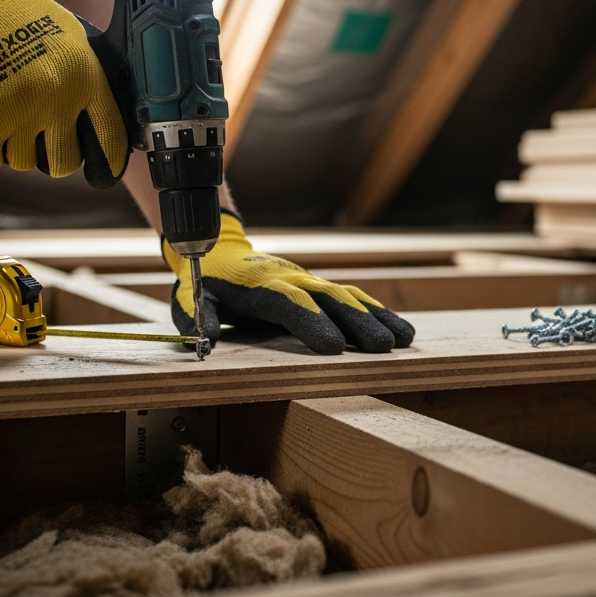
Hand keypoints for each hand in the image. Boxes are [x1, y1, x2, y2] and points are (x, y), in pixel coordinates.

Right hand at [0, 0, 127, 185]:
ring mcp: (19, 114)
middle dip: (53, 154)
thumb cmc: (14, 15)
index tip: (103, 171)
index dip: (109, 162)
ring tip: (7, 114)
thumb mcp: (71, 33)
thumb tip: (117, 111)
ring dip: (15, 147)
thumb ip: (95, 71)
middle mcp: (57, 99)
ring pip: (24, 161)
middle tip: (41, 135)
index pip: (111, 140)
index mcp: (86, 76)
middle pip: (64, 163)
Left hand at [164, 213, 415, 354]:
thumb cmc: (207, 282)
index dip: (313, 323)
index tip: (334, 347)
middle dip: (358, 322)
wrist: (222, 249)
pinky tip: (401, 329)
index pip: (290, 304)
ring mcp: (309, 280)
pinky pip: (353, 296)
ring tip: (403, 340)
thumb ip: (199, 318)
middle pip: (329, 299)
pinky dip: (378, 311)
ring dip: (376, 317)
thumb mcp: (192, 298)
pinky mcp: (320, 286)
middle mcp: (292, 279)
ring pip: (348, 296)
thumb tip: (206, 340)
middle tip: (382, 347)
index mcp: (261, 287)